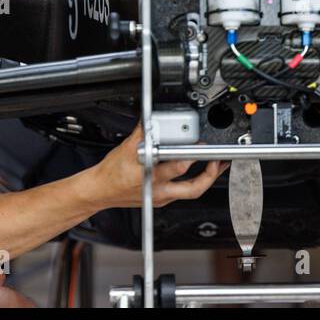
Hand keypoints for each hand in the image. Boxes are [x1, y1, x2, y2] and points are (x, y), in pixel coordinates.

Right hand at [89, 123, 226, 208]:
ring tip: (219, 165)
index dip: (190, 156)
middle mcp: (158, 189)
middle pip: (193, 187)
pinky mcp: (161, 199)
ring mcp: (161, 197)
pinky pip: (184, 192)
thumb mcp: (125, 148)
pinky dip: (196, 181)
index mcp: (149, 175)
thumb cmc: (110, 173)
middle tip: (219, 158)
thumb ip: (141, 132)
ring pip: (192, 192)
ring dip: (209, 178)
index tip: (199, 144)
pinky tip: (201, 172)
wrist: (100, 191)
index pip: (176, 167)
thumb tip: (153, 120)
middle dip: (211, 173)